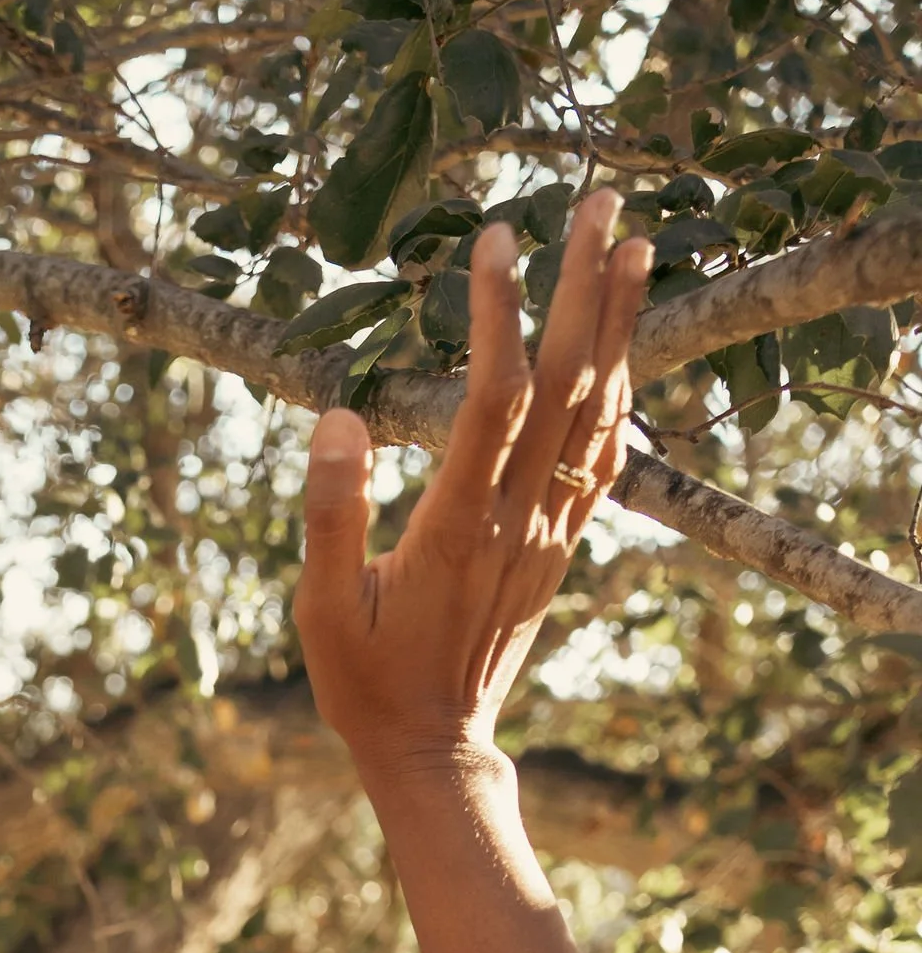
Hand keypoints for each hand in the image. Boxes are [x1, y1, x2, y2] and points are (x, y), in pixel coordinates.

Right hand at [294, 189, 648, 783]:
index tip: (496, 239)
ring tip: (633, 243)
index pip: (492, 396)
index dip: (500, 312)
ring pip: (597, 409)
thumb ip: (330, 514)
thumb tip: (339, 416)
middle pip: (566, 382)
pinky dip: (623, 392)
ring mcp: (548, 530)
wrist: (435, 749)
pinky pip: (605, 457)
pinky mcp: (560, 543)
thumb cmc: (366, 682)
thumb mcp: (319, 609)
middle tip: (602, 203)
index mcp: (455, 526)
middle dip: (585, 287)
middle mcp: (516, 519)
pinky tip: (626, 346)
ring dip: (619, 323)